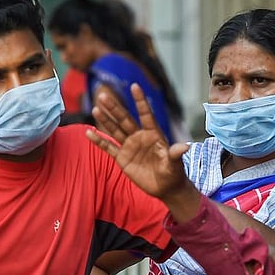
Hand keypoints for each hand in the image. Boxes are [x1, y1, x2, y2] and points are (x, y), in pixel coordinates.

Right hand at [86, 84, 190, 200]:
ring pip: (115, 130)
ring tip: (96, 108)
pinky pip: (109, 147)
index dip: (140, 101)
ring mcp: (130, 146)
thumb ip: (176, 154)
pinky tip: (89, 132)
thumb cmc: (173, 173)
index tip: (134, 86)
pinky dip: (99, 140)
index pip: (145, 114)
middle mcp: (140, 137)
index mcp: (154, 134)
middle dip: (114, 108)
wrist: (165, 188)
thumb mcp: (175, 164)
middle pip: (125, 119)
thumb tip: (186, 146)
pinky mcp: (122, 158)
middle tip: (103, 95)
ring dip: (105, 120)